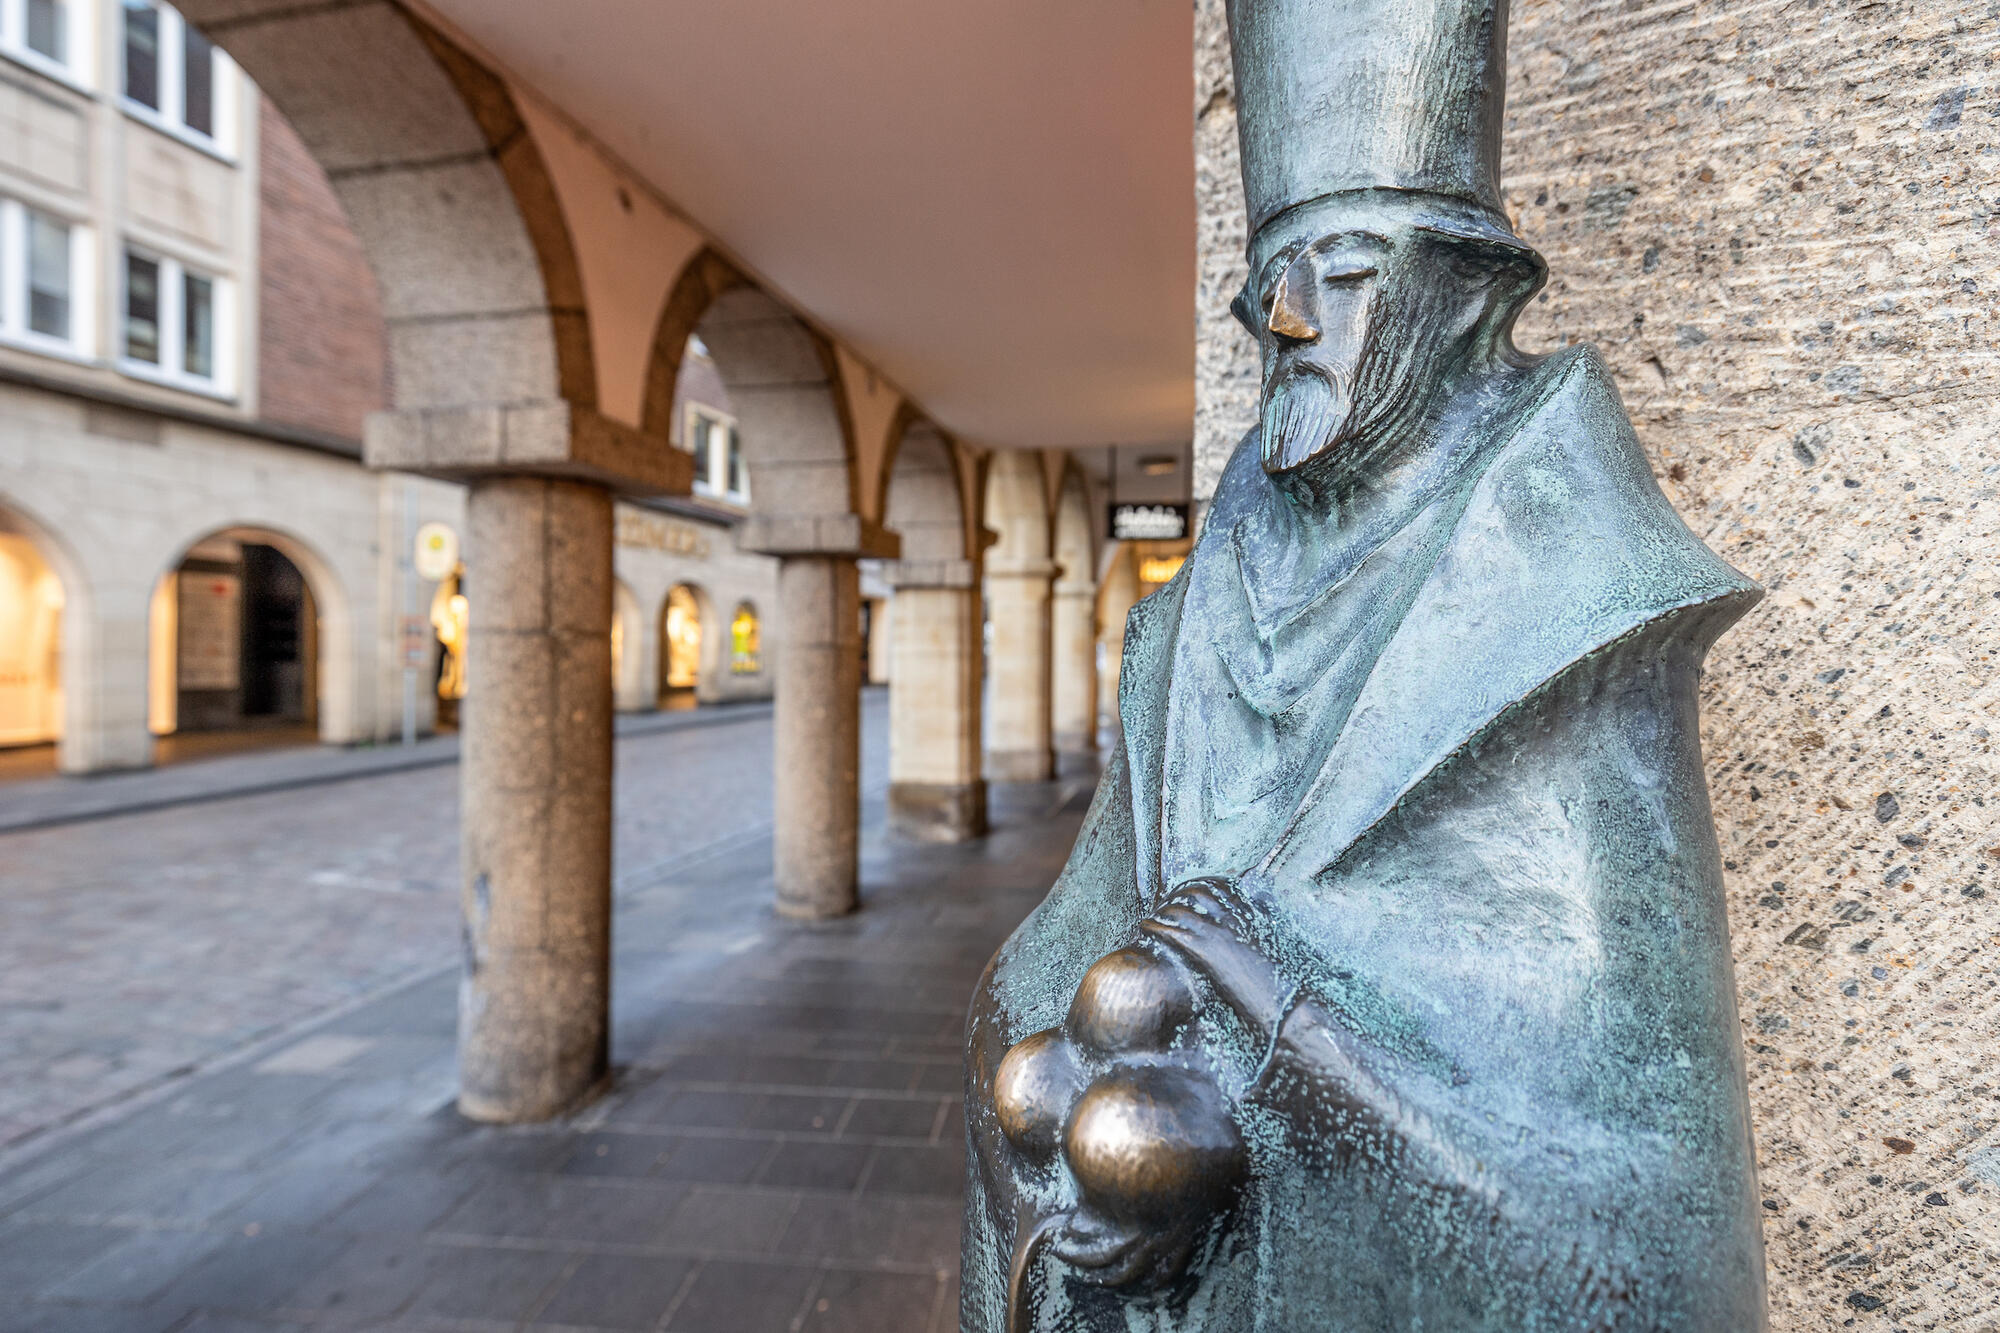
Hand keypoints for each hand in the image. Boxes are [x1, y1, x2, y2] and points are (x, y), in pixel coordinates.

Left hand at [1139, 878, 1286, 1042]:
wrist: (1281, 1001)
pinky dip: (1154, 926)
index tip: (1186, 892)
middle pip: (1195, 892)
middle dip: (1176, 896)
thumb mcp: (1269, 953)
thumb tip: (1250, 940)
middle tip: (1163, 905)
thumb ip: (1254, 940)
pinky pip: (1171, 930)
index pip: (1219, 888)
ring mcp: (1216, 932)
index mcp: (1249, 917)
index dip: (1199, 887)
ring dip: (1161, 911)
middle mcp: (1231, 919)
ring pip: (1178, 909)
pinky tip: (1144, 929)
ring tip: (1150, 918)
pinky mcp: (1204, 948)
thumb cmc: (1277, 986)